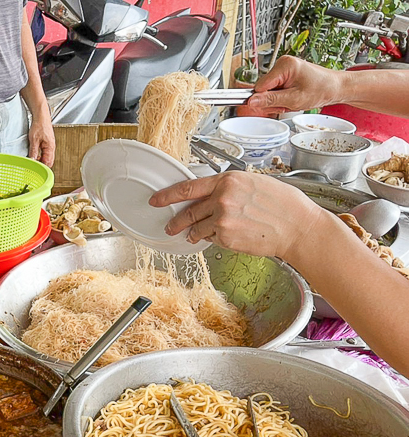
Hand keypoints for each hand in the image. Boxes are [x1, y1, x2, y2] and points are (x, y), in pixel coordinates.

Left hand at [28, 116, 54, 166]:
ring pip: (46, 157)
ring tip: (33, 158)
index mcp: (50, 147)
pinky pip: (44, 152)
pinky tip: (35, 153)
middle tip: (33, 163)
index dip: (42, 167)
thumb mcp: (34, 140)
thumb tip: (32, 160)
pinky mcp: (47, 143)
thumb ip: (33, 151)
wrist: (41, 116)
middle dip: (41, 164)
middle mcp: (51, 147)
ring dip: (40, 159)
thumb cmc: (40, 125)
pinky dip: (40, 155)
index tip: (35, 168)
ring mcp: (49, 145)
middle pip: (48, 161)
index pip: (48, 163)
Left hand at [149, 172, 329, 259]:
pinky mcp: (226, 237)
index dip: (167, 195)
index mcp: (228, 180)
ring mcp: (222, 219)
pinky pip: (211, 239)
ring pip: (197, 229)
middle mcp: (222, 198)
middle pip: (188, 212)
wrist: (298, 226)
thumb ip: (229, 188)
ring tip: (197, 235)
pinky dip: (213, 239)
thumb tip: (210, 195)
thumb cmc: (283, 204)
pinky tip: (227, 236)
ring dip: (195, 233)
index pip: (188, 188)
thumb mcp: (254, 184)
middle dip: (176, 222)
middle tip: (170, 226)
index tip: (156, 200)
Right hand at [248, 56, 344, 114]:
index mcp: (284, 66)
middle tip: (288, 104)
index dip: (264, 100)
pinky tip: (292, 97)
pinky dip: (282, 98)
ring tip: (293, 100)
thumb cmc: (322, 89)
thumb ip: (271, 100)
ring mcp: (284, 69)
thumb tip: (252, 101)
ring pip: (268, 91)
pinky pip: (274, 90)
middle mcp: (282, 64)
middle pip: (263, 89)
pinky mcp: (286, 74)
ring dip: (278, 100)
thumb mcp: (294, 99)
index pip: (260, 86)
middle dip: (273, 101)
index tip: (274, 105)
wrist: (335, 87)